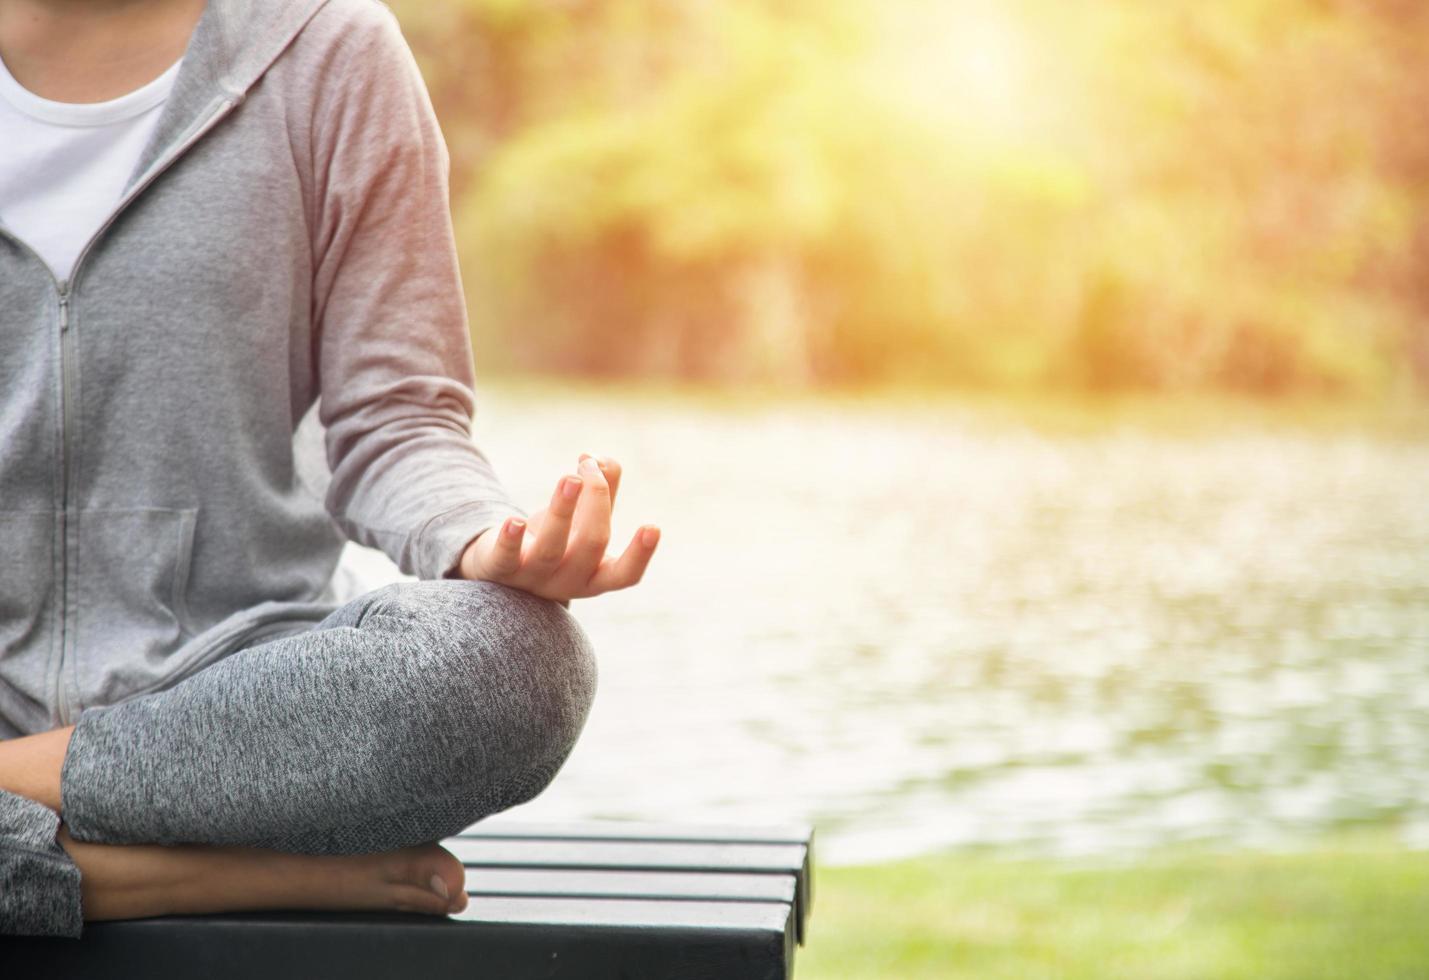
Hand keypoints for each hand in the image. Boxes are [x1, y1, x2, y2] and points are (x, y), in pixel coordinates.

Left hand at [454, 454, 659, 601]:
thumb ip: (600, 492)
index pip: (624, 575)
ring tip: (571, 477)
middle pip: (591, 544)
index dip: (640, 554)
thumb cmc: (553, 541)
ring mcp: (532, 578)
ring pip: (550, 548)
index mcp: (594, 575)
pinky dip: (511, 539)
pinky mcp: (499, 570)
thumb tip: (603, 460)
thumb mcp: (581, 520)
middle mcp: (567, 582)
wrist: (499, 569)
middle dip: (596, 500)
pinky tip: (515, 520)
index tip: (653, 526)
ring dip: (563, 510)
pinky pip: (504, 558)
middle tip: (589, 465)